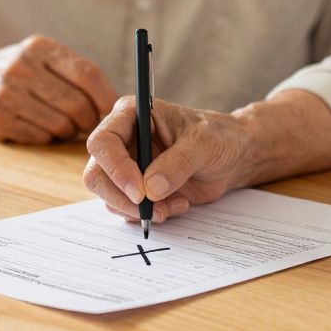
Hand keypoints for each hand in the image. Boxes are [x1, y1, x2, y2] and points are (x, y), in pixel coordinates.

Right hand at [0, 35, 117, 143]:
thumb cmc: (16, 72)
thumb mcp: (41, 56)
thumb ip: (74, 73)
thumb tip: (114, 103)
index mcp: (40, 48)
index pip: (87, 74)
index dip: (105, 98)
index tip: (112, 111)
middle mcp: (21, 67)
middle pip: (76, 104)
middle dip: (89, 120)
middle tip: (89, 125)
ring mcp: (5, 93)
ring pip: (60, 124)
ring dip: (68, 131)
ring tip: (63, 125)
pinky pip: (39, 136)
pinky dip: (47, 137)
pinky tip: (41, 128)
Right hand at [84, 97, 251, 222]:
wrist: (233, 157)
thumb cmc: (219, 137)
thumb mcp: (204, 143)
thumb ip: (178, 163)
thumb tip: (150, 189)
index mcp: (131, 115)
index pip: (103, 142)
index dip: (115, 168)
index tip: (140, 192)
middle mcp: (123, 140)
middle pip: (96, 174)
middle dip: (122, 198)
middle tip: (153, 210)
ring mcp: (127, 166)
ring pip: (109, 196)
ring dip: (140, 210)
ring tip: (175, 205)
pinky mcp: (136, 188)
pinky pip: (127, 210)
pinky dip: (151, 215)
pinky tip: (178, 204)